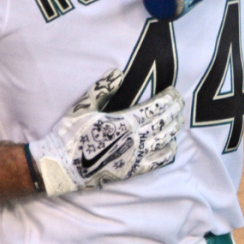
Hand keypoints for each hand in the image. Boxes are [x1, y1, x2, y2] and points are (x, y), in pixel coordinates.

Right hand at [26, 69, 184, 196]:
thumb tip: (118, 73)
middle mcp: (135, 139)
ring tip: (179, 120)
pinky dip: (168, 152)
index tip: (174, 92)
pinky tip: (172, 145)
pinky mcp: (133, 171)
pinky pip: (157, 162)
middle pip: (162, 123)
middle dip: (174, 111)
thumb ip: (103, 89)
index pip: (154, 108)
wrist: (63, 167)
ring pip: (163, 140)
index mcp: (125, 122)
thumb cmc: (71, 134)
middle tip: (181, 102)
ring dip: (174, 129)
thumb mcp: (83, 107)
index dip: (167, 100)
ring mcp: (136, 156)